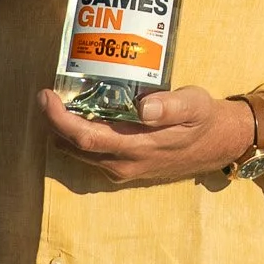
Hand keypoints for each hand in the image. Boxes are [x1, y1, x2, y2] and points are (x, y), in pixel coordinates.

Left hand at [38, 86, 254, 183]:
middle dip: (53, 122)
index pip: (85, 137)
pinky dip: (78, 136)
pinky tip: (82, 115)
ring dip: (63, 130)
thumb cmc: (203, 119)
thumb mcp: (194, 105)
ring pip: (78, 153)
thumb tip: (143, 107)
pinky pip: (90, 154)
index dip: (59, 119)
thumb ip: (170, 105)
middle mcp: (123, 164)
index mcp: (136, 147)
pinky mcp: (124, 167)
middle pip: (73, 146)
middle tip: (46, 95)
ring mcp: (122, 169)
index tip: (46, 96)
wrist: (217, 145)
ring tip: (61, 101)